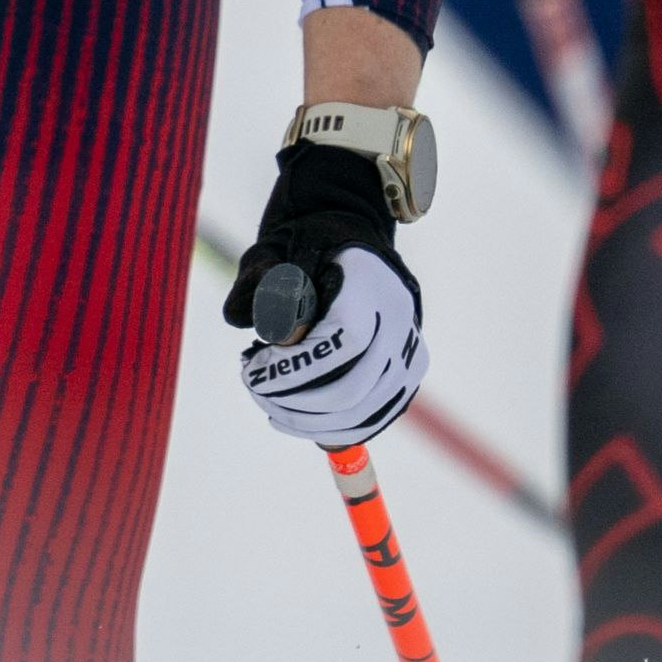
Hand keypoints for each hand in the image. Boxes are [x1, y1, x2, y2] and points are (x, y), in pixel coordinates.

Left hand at [223, 142, 429, 446]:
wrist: (350, 233)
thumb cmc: (305, 241)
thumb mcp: (274, 250)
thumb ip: (262, 285)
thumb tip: (275, 336)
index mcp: (370, 281)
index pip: (344, 343)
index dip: (294, 368)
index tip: (251, 369)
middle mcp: (400, 317)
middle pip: (353, 387)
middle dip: (294, 400)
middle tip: (254, 387)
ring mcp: (410, 347)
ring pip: (365, 411)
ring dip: (311, 421)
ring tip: (271, 404)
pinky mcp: (409, 372)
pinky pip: (376, 415)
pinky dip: (337, 428)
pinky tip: (297, 419)